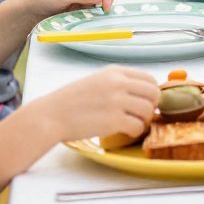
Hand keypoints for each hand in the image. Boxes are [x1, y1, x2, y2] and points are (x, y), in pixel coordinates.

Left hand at [21, 0, 115, 19]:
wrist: (28, 10)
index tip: (106, 5)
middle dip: (106, 0)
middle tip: (103, 12)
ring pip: (99, 1)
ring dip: (98, 8)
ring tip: (91, 16)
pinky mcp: (78, 6)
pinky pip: (91, 9)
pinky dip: (91, 14)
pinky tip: (85, 18)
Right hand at [29, 66, 158, 142]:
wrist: (50, 116)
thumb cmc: (71, 101)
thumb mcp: (97, 81)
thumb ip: (118, 83)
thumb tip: (142, 93)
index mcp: (115, 72)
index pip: (149, 79)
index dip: (151, 93)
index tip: (145, 102)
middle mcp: (118, 83)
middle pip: (153, 93)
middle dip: (151, 106)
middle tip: (140, 115)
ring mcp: (117, 101)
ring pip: (148, 110)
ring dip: (143, 120)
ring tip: (132, 124)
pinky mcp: (113, 120)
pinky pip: (137, 126)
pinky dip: (135, 131)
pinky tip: (125, 132)